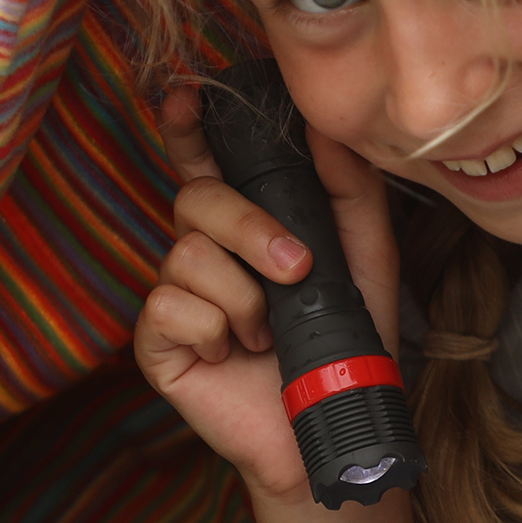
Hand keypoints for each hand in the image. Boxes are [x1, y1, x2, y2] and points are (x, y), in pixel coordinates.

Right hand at [133, 85, 401, 509]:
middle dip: (249, 228)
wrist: (331, 424)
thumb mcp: (365, 257)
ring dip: (244, 298)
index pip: (207, 162)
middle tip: (296, 269)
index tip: (187, 98)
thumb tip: (324, 126)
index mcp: (245, 225)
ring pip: (186, 254)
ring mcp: (176, 295)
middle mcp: (203, 251)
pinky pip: (169, 308)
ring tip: (268, 334)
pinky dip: (215, 330)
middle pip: (197, 199)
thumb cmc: (346, 341)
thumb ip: (349, 190)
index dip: (189, 128)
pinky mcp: (156, 342)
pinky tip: (234, 355)